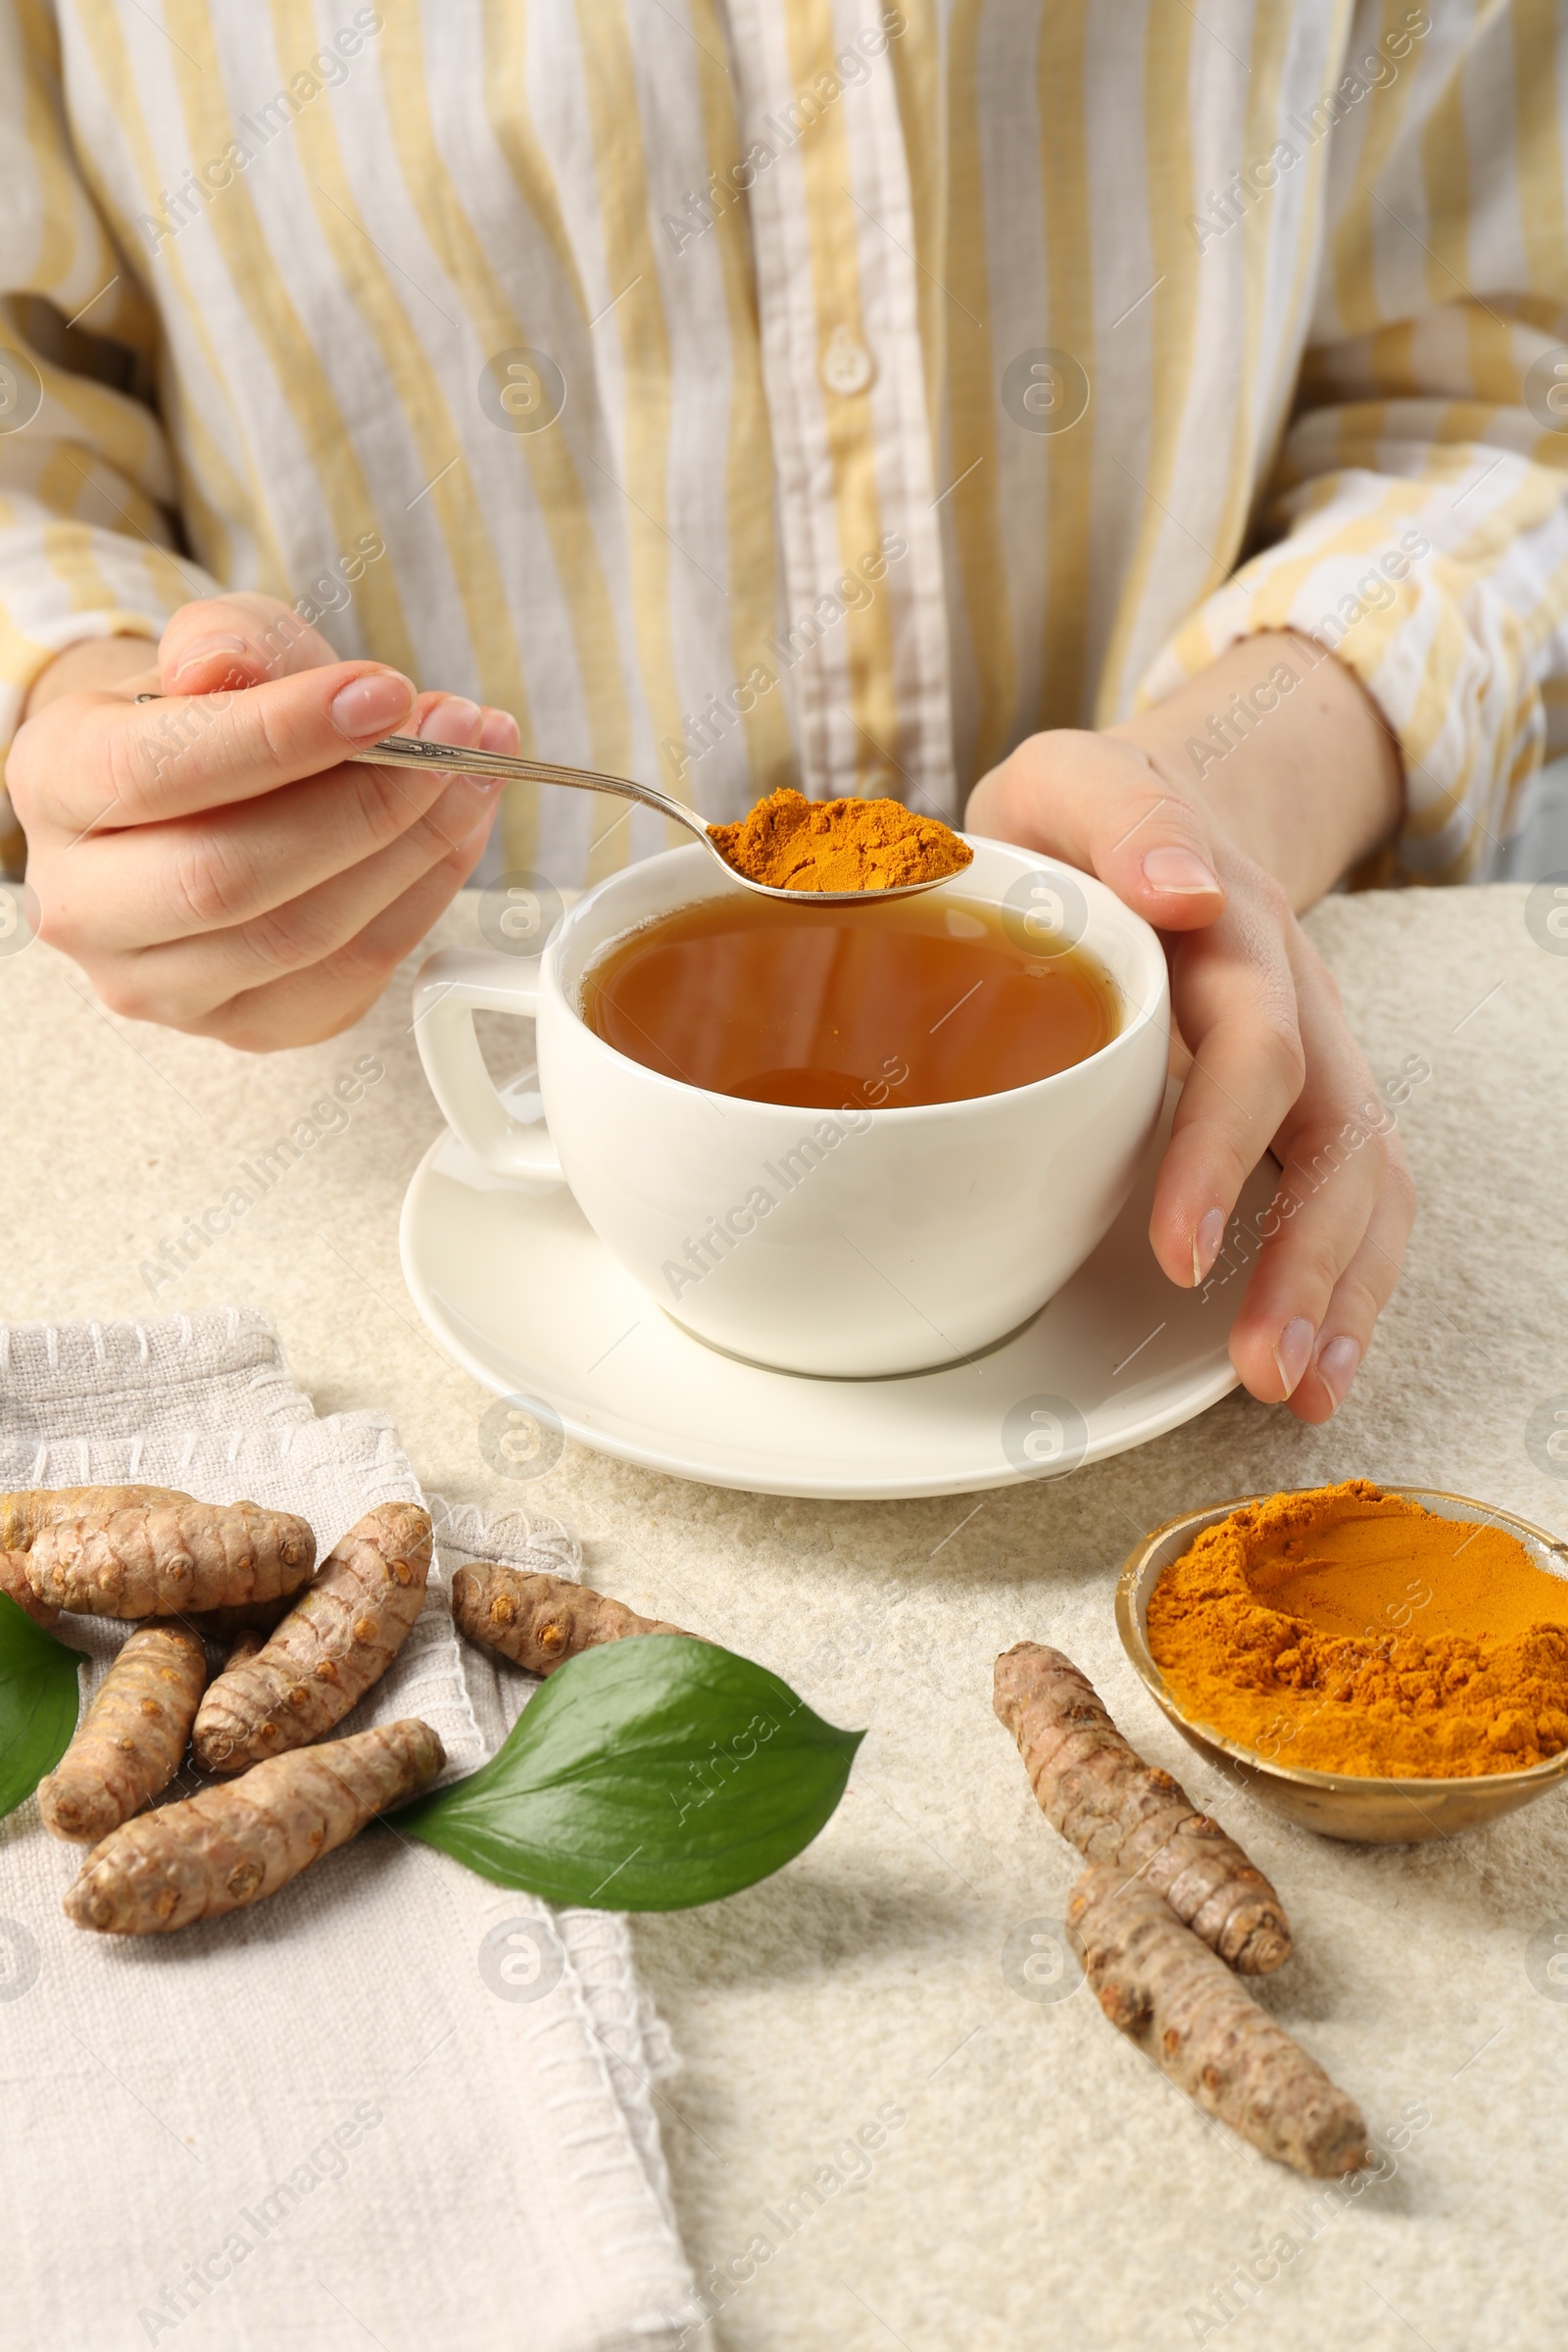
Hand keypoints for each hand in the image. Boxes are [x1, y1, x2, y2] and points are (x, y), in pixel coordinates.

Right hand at [9, 591, 519, 1049]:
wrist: (210, 792)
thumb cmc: (211, 714)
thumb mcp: (216, 643)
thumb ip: (224, 642)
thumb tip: (224, 668)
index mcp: (56, 785)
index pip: (156, 773)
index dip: (281, 736)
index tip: (386, 694)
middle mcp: (83, 905)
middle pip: (227, 878)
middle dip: (364, 803)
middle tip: (452, 735)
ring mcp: (161, 985)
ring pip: (303, 937)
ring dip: (414, 848)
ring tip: (475, 769)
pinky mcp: (248, 1024)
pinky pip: (354, 974)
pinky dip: (425, 895)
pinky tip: (460, 829)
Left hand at [966, 653, 1412, 1423]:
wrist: (1153, 814)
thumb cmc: (1079, 822)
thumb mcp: (1068, 780)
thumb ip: (1114, 816)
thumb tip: (1180, 888)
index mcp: (1228, 927)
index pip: (1250, 1039)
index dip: (1220, 1145)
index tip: (1177, 1246)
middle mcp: (1291, 994)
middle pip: (1329, 1131)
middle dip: (1298, 1254)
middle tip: (1254, 1359)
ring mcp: (1314, 1049)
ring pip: (1363, 1178)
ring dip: (1337, 1290)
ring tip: (1295, 1389)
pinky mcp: (1310, 1101)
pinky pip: (1357, 1198)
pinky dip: (1346, 1290)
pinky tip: (1312, 1374)